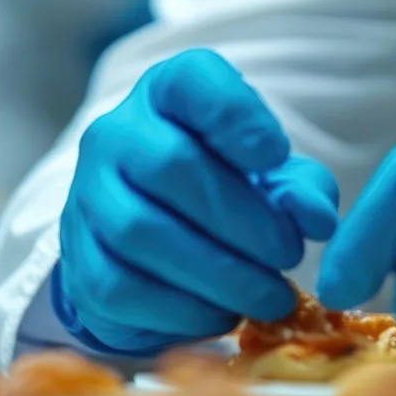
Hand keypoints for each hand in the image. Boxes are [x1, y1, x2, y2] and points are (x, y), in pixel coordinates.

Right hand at [56, 50, 339, 354]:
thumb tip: (316, 218)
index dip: (235, 116)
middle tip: (289, 254)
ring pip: (141, 231)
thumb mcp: (273, 179)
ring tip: (270, 295)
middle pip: (169, 165)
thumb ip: (302, 189)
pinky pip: (122, 289)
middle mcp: (116, 135)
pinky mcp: (78, 264)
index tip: (277, 155)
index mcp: (166, 94)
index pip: (190, 82)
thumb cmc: (224, 194)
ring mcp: (88, 198)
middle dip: (241, 218)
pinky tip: (224, 314)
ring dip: (219, 272)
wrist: (151, 248)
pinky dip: (184, 310)